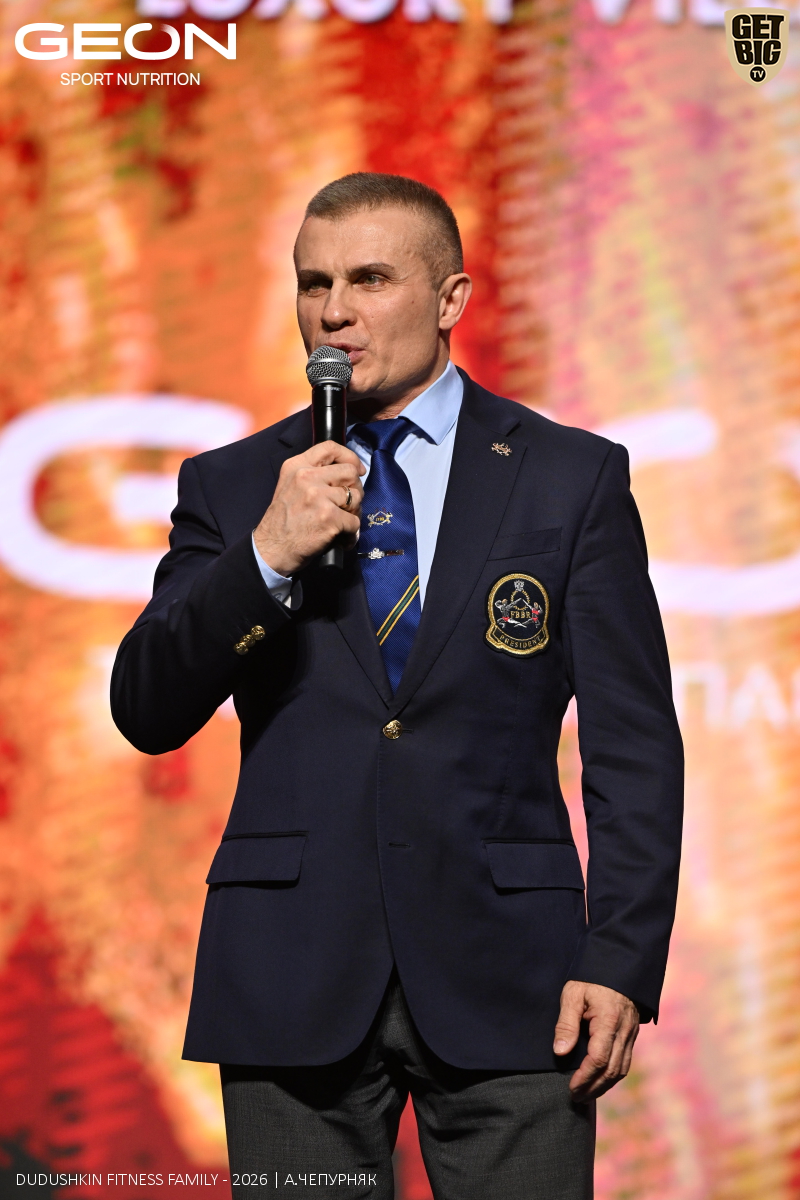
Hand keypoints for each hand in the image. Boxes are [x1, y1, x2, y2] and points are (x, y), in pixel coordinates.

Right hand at [254, 441, 364, 576]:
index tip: (358, 470)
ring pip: (356, 497)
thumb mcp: (290, 486)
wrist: (271, 549)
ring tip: (343, 524)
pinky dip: (351, 534)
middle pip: (349, 472)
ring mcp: (318, 497)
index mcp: (296, 466)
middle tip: (349, 506)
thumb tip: (348, 472)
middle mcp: (307, 477)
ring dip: (354, 513)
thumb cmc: (283, 522)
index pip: (330, 448)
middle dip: (355, 490)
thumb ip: (313, 475)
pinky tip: (341, 540)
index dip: (350, 457)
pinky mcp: (329, 518)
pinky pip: (355, 522)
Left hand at [553, 980, 638, 1100]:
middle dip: (593, 1088)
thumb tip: (560, 1052)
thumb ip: (566, 1023)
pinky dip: (612, 1076)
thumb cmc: (591, 978)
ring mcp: (630, 1034)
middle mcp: (624, 1031)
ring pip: (621, 1070)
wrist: (617, 965)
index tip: (570, 1088)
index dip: (584, 1077)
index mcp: (609, 1021)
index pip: (599, 1059)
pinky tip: (600, 1081)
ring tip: (585, 1095)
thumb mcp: (573, 994)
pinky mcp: (631, 1035)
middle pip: (612, 1070)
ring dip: (604, 1086)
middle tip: (575, 1098)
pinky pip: (625, 1062)